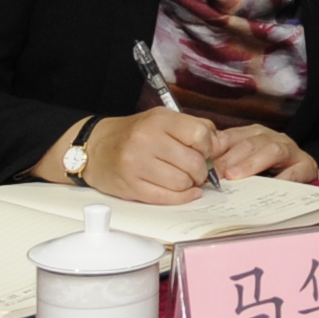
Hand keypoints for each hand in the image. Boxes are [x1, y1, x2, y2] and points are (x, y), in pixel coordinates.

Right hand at [87, 109, 220, 203]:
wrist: (96, 148)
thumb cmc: (135, 134)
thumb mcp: (163, 120)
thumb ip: (194, 128)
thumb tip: (222, 145)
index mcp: (159, 120)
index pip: (199, 134)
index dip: (208, 148)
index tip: (204, 152)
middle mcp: (147, 139)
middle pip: (193, 162)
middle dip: (201, 171)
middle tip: (197, 171)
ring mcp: (137, 164)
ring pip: (182, 183)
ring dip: (190, 185)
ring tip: (186, 180)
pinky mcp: (131, 186)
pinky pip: (167, 197)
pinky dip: (181, 197)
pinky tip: (184, 192)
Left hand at [203, 120, 318, 182]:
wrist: (304, 176)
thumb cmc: (269, 171)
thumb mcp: (245, 163)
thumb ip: (224, 162)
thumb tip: (196, 170)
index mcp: (253, 135)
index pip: (230, 137)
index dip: (214, 149)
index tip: (199, 163)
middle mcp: (271, 138)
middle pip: (248, 143)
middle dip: (229, 158)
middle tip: (214, 173)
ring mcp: (290, 150)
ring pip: (271, 150)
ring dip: (251, 163)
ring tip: (234, 176)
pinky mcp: (306, 165)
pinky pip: (295, 170)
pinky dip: (284, 177)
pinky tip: (271, 186)